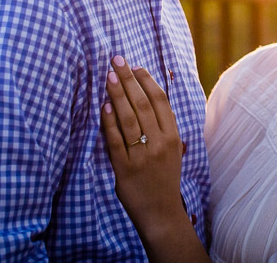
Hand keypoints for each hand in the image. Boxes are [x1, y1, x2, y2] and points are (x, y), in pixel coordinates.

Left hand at [101, 57, 184, 231]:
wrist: (161, 214)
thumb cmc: (164, 179)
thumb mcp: (173, 151)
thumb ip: (165, 127)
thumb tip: (154, 98)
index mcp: (172, 137)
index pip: (160, 101)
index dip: (147, 81)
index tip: (135, 67)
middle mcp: (159, 143)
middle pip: (143, 104)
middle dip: (128, 80)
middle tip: (117, 61)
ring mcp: (142, 156)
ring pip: (128, 118)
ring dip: (117, 95)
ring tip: (108, 77)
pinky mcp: (125, 168)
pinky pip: (115, 141)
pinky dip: (109, 122)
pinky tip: (103, 107)